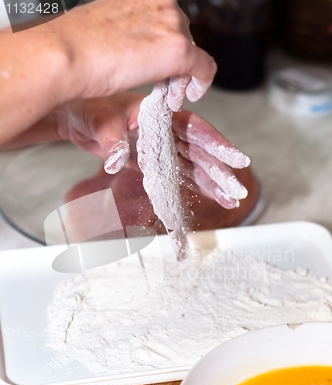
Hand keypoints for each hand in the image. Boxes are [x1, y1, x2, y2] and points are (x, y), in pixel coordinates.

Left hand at [3, 92, 249, 208]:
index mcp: (160, 116)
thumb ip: (112, 139)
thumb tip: (116, 160)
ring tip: (228, 200)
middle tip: (237, 191)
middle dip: (220, 172)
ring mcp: (159, 148)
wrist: (75, 116)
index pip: (195, 130)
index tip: (237, 160)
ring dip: (210, 183)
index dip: (217, 145)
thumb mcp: (100, 120)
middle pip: (199, 153)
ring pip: (191, 166)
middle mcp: (164, 132)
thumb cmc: (88, 108)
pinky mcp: (150, 163)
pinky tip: (206, 195)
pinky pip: (175, 174)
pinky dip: (191, 185)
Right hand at [53, 0, 216, 105]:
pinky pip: (204, 68)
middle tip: (165, 88)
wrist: (67, 55)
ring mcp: (171, 23)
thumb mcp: (108, 24)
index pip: (167, 20)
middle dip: (176, 65)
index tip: (161, 65)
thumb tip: (136, 43)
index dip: (166, 45)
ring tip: (167, 96)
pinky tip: (190, 95)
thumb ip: (130, 28)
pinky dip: (201, 84)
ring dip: (181, 77)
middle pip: (182, 36)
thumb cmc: (77, 43)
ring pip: (191, 54)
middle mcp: (161, 0)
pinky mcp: (178, 49)